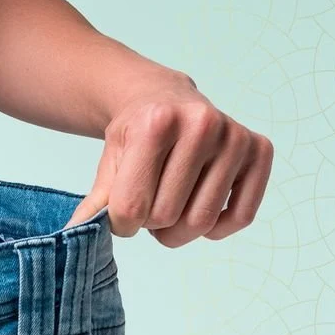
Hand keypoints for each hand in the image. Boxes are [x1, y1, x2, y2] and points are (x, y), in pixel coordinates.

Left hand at [64, 61, 273, 246]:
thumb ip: (96, 204)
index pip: (132, 208)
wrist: (162, 98)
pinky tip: (199, 207)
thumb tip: (75, 236)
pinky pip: (239, 217)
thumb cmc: (135, 135)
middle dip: (150, 223)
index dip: (121, 223)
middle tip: (149, 201)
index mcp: (157, 123)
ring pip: (201, 222)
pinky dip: (216, 228)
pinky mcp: (259, 150)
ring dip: (178, 229)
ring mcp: (234, 136)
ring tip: (169, 203)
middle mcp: (202, 123)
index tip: (122, 211)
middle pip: (166, 217)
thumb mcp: (109, 162)